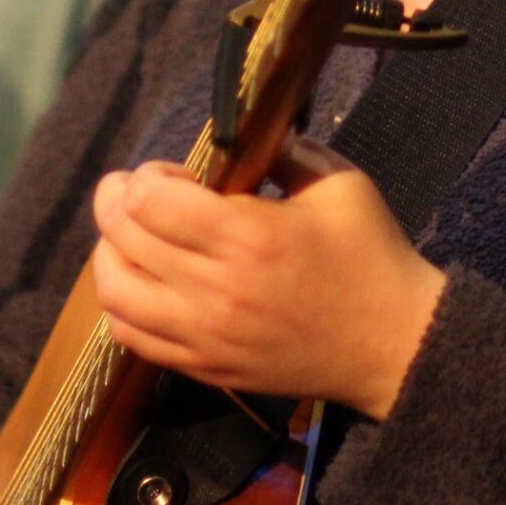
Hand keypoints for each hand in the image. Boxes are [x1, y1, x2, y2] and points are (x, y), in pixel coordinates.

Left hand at [89, 138, 446, 418]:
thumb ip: (281, 148)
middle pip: (121, 239)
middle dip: (117, 202)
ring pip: (115, 293)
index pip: (147, 200)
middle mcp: (216, 290)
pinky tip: (145, 281)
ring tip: (133, 236)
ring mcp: (206, 336)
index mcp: (248, 237)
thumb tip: (235, 136)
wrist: (393, 345)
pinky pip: (132, 338)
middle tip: (137, 192)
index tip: (178, 173)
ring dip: (111, 254)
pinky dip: (123, 303)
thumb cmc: (369, 255)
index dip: (147, 175)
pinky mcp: (205, 368)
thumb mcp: (337, 181)